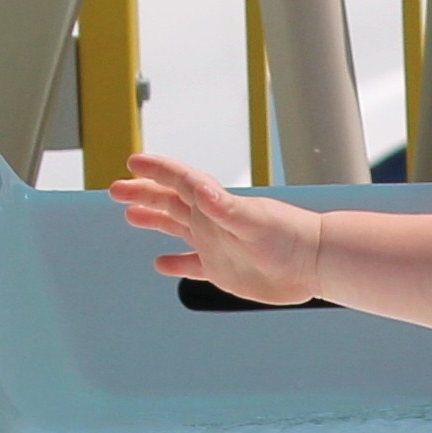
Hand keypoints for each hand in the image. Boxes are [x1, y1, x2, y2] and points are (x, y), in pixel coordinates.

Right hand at [110, 148, 324, 304]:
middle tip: (116, 189)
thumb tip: (198, 188)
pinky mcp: (223, 270)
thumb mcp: (253, 220)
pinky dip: (177, 263)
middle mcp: (212, 221)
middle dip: (144, 194)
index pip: (180, 181)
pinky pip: (193, 264)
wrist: (315, 264)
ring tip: (131, 215)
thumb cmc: (289, 238)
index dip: (156, 170)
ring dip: (155, 220)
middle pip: (170, 202)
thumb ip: (223, 206)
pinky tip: (161, 264)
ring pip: (177, 228)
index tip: (132, 162)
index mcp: (215, 204)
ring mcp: (216, 245)